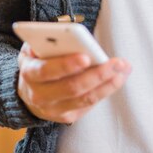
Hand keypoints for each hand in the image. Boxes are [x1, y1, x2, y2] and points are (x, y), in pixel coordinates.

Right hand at [17, 42, 131, 123]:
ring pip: (85, 99)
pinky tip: (119, 77)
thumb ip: (49, 40)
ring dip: (108, 84)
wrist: (28, 90)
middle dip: (97, 74)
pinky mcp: (67, 117)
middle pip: (72, 87)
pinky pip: (90, 105)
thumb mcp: (36, 46)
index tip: (85, 57)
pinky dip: (106, 90)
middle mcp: (39, 96)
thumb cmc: (38, 60)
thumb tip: (72, 35)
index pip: (47, 71)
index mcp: (30, 73)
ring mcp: (53, 110)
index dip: (66, 65)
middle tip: (117, 62)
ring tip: (124, 68)